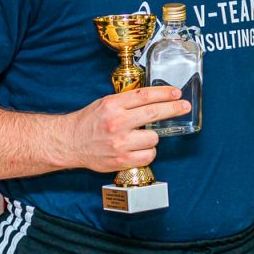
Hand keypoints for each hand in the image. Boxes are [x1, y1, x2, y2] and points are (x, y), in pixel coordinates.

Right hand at [61, 86, 189, 173]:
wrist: (69, 143)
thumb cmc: (88, 122)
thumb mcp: (105, 104)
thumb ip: (126, 101)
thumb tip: (154, 98)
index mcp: (112, 106)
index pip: (145, 95)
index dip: (165, 93)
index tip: (176, 93)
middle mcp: (117, 123)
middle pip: (154, 113)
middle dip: (174, 109)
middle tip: (184, 106)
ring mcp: (120, 143)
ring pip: (153, 138)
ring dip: (153, 137)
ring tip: (142, 136)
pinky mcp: (121, 160)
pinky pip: (148, 156)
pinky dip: (148, 152)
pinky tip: (140, 149)